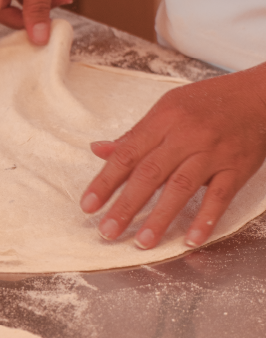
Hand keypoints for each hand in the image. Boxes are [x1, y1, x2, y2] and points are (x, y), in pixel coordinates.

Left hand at [80, 65, 265, 248]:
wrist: (257, 95)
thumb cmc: (208, 102)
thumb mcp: (167, 108)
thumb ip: (135, 134)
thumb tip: (99, 150)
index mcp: (164, 119)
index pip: (128, 154)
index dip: (106, 181)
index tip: (88, 205)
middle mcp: (185, 135)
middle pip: (150, 173)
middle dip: (126, 205)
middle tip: (108, 231)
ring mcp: (212, 152)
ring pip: (181, 187)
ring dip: (161, 217)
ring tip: (143, 242)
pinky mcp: (236, 167)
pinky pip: (219, 196)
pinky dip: (206, 218)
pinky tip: (191, 239)